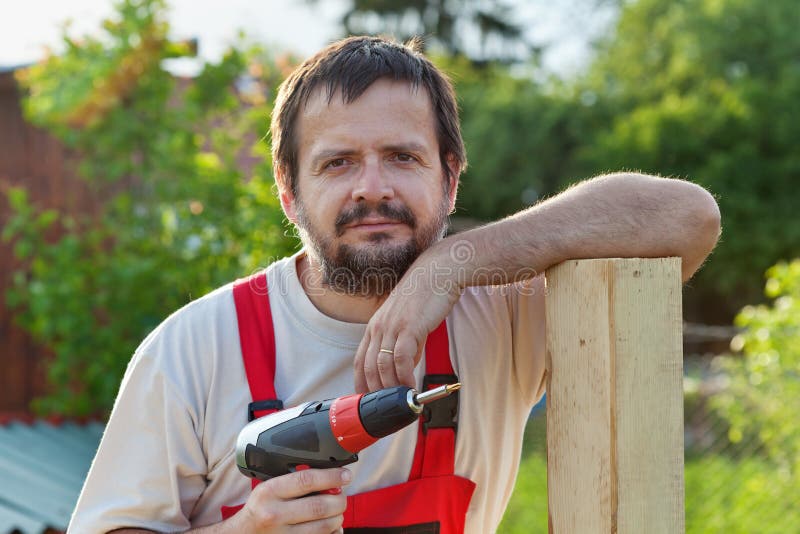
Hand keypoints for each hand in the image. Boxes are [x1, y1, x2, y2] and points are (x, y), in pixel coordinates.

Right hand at [228, 467, 349, 532]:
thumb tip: (331, 480)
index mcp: (269, 492)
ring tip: (336, 511)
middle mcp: (274, 514)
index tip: (345, 475)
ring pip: (324, 526)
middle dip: (339, 500)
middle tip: (341, 496)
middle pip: (320, 506)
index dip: (331, 476)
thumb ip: (295, 482)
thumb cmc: (260, 509)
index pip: (307, 480)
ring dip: (338, 517)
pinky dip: (332, 532)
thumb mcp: (269, 488)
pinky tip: (330, 526)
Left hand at [353, 246, 461, 392]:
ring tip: (402, 401)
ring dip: (391, 389)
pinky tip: (411, 386)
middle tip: (388, 408)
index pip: (359, 362)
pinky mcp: (409, 327)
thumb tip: (405, 370)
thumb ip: (404, 346)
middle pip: (368, 369)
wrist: (439, 272)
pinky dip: (405, 377)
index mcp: (374, 327)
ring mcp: (392, 327)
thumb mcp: (408, 323)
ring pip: (382, 367)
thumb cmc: (425, 296)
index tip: (368, 402)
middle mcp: (378, 328)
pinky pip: (401, 359)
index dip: (361, 385)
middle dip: (377, 393)